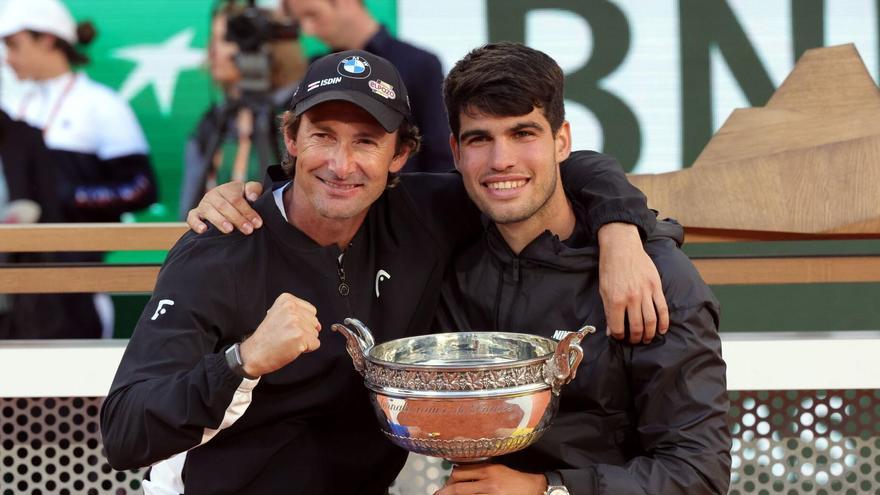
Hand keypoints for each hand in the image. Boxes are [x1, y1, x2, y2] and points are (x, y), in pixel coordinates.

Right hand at [187, 181, 263, 234]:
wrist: (227, 202)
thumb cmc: (241, 198)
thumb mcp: (248, 191)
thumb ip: (253, 189)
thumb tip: (252, 197)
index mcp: (227, 189)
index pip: (236, 199)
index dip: (247, 211)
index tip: (257, 223)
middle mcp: (213, 195)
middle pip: (223, 206)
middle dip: (237, 219)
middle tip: (248, 230)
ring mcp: (203, 205)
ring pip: (209, 211)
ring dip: (219, 221)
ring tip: (229, 230)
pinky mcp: (195, 214)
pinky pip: (191, 218)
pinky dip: (196, 224)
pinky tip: (203, 230)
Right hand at [238, 293, 320, 376]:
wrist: (254, 353)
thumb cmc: (266, 338)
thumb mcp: (279, 315)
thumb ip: (299, 315)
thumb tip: (319, 325)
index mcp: (286, 300)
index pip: (311, 310)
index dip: (303, 322)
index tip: (289, 327)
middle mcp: (291, 309)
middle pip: (314, 321)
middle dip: (304, 331)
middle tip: (287, 335)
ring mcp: (295, 322)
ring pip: (315, 333)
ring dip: (305, 340)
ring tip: (288, 341)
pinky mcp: (299, 336)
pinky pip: (315, 344)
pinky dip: (307, 349)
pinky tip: (292, 347)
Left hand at [434, 463, 546, 494]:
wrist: (533, 488)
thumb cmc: (515, 479)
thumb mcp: (498, 468)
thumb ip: (481, 469)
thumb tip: (461, 473)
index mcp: (487, 469)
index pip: (460, 472)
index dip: (450, 478)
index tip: (447, 482)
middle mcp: (487, 482)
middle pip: (457, 487)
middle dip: (445, 492)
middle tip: (438, 494)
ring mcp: (490, 494)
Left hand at [597, 222, 668, 343]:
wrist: (622, 247)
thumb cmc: (610, 269)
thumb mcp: (603, 290)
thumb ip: (608, 311)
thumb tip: (611, 331)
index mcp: (615, 300)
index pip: (619, 327)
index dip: (619, 336)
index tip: (621, 337)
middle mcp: (631, 298)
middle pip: (637, 327)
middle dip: (636, 338)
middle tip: (635, 341)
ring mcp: (645, 292)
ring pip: (651, 321)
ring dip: (649, 334)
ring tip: (647, 339)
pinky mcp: (656, 286)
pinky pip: (662, 308)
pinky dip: (664, 322)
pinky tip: (661, 330)